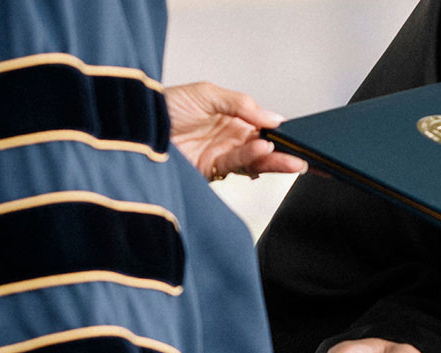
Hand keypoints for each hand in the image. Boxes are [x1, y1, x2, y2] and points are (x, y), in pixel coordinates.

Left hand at [164, 81, 307, 180]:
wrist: (133, 129)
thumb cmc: (163, 106)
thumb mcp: (206, 93)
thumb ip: (241, 104)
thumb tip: (273, 117)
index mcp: (231, 118)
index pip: (264, 126)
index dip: (283, 132)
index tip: (300, 137)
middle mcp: (228, 138)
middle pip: (265, 147)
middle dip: (287, 154)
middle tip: (306, 158)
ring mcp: (220, 155)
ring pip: (256, 161)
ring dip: (275, 161)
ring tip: (293, 160)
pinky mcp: (209, 171)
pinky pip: (237, 166)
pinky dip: (252, 161)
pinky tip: (264, 153)